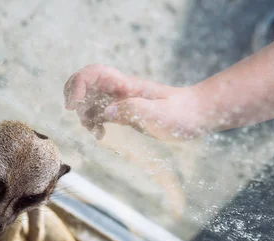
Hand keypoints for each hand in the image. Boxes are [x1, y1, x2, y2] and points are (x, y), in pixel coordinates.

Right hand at [64, 64, 207, 140]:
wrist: (197, 116)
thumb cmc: (182, 114)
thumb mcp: (159, 114)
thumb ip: (132, 110)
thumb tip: (104, 113)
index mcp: (126, 86)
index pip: (93, 74)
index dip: (78, 85)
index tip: (75, 106)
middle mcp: (119, 90)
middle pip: (85, 83)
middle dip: (75, 98)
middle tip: (81, 117)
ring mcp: (121, 101)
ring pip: (89, 100)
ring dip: (84, 114)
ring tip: (95, 131)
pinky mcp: (124, 113)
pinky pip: (99, 113)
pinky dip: (93, 122)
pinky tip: (101, 134)